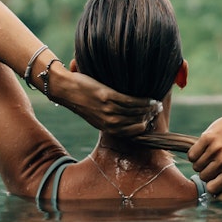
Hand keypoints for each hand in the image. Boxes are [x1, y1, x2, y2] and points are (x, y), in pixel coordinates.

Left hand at [46, 63, 162, 136]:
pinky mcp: (107, 97)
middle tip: (157, 110)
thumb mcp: (94, 115)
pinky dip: (142, 100)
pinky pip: (130, 101)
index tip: (151, 121)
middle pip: (136, 122)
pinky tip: (148, 98)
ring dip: (149, 108)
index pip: (130, 133)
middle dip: (149, 117)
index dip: (143, 127)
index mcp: (105, 128)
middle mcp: (108, 122)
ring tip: (155, 103)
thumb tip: (126, 116)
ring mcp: (108, 110)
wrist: (64, 88)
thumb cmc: (80, 99)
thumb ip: (108, 118)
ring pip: (135, 111)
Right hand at [189, 113, 221, 195]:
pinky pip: (192, 155)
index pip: (211, 188)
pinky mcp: (207, 138)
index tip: (212, 179)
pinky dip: (194, 154)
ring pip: (196, 165)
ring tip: (208, 156)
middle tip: (211, 164)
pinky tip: (202, 150)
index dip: (210, 184)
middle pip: (202, 176)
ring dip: (199, 163)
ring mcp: (216, 148)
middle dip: (204, 172)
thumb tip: (213, 198)